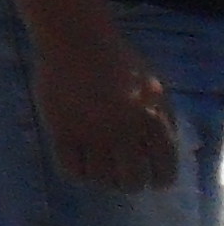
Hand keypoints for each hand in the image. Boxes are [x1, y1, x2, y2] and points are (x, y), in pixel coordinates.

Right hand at [37, 34, 179, 192]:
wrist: (76, 42)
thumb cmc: (118, 62)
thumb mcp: (155, 89)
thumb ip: (162, 120)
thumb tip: (161, 153)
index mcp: (152, 122)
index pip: (164, 170)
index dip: (160, 180)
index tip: (153, 181)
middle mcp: (124, 133)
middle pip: (131, 182)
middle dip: (129, 183)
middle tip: (122, 176)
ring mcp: (92, 133)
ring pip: (101, 179)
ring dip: (102, 179)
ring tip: (99, 168)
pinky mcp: (62, 131)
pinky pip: (71, 169)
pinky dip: (77, 173)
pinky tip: (78, 163)